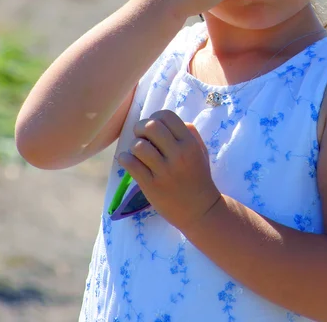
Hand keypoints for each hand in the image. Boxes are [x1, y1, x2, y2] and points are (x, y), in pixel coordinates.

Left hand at [117, 109, 221, 231]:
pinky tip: (129, 161)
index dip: (155, 117)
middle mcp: (178, 154)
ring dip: (134, 146)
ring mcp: (164, 171)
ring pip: (138, 145)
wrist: (201, 210)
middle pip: (150, 126)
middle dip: (140, 128)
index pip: (166, 116)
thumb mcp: (200, 151)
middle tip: (141, 136)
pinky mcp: (151, 186)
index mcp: (190, 143)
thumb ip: (188, 132)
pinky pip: (131, 164)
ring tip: (138, 153)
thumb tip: (166, 121)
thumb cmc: (199, 177)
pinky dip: (125, 159)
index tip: (153, 126)